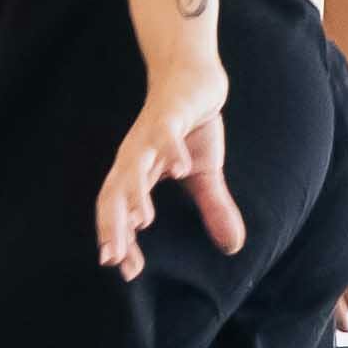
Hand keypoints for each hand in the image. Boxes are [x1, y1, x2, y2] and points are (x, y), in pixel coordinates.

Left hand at [95, 37, 246, 279]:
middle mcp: (136, 156)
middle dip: (113, 226)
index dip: (122, 239)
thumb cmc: (190, 126)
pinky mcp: (169, 114)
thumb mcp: (204, 172)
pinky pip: (166, 133)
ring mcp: (149, 135)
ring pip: (133, 167)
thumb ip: (213, 208)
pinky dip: (171, 150)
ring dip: (135, 192)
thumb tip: (234, 246)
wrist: (193, 76)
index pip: (121, 212)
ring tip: (142, 220)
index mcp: (137, 173)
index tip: (128, 271)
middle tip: (114, 257)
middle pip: (115, 194)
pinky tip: (179, 169)